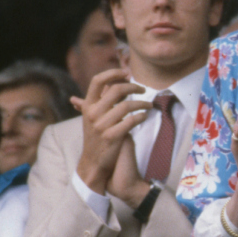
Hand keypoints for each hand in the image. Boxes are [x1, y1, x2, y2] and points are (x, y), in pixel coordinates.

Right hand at [73, 68, 151, 193]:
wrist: (93, 163)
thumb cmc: (96, 137)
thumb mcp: (94, 117)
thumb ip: (104, 100)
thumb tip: (118, 83)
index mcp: (88, 106)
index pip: (97, 81)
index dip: (113, 73)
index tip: (127, 73)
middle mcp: (92, 113)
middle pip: (116, 90)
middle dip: (133, 87)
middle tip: (143, 89)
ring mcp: (101, 125)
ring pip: (126, 106)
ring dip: (142, 103)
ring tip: (149, 105)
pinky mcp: (112, 137)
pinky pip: (131, 121)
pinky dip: (141, 117)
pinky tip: (145, 116)